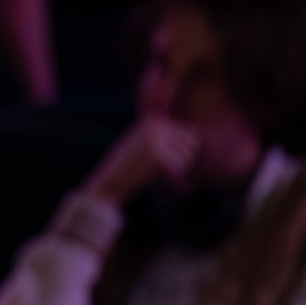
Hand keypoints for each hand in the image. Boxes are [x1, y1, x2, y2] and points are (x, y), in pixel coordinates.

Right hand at [83, 114, 198, 207]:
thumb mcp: (143, 143)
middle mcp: (156, 125)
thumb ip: (166, 135)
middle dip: (179, 161)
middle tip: (153, 168)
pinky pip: (179, 171)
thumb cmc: (125, 168)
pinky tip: (151, 179)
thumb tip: (198, 133)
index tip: (153, 159)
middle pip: (192, 145)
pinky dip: (170, 181)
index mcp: (154, 120)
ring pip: (187, 159)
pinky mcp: (158, 156)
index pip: (189, 134)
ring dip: (174, 171)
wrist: (107, 184)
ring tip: (150, 172)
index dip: (177, 152)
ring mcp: (157, 139)